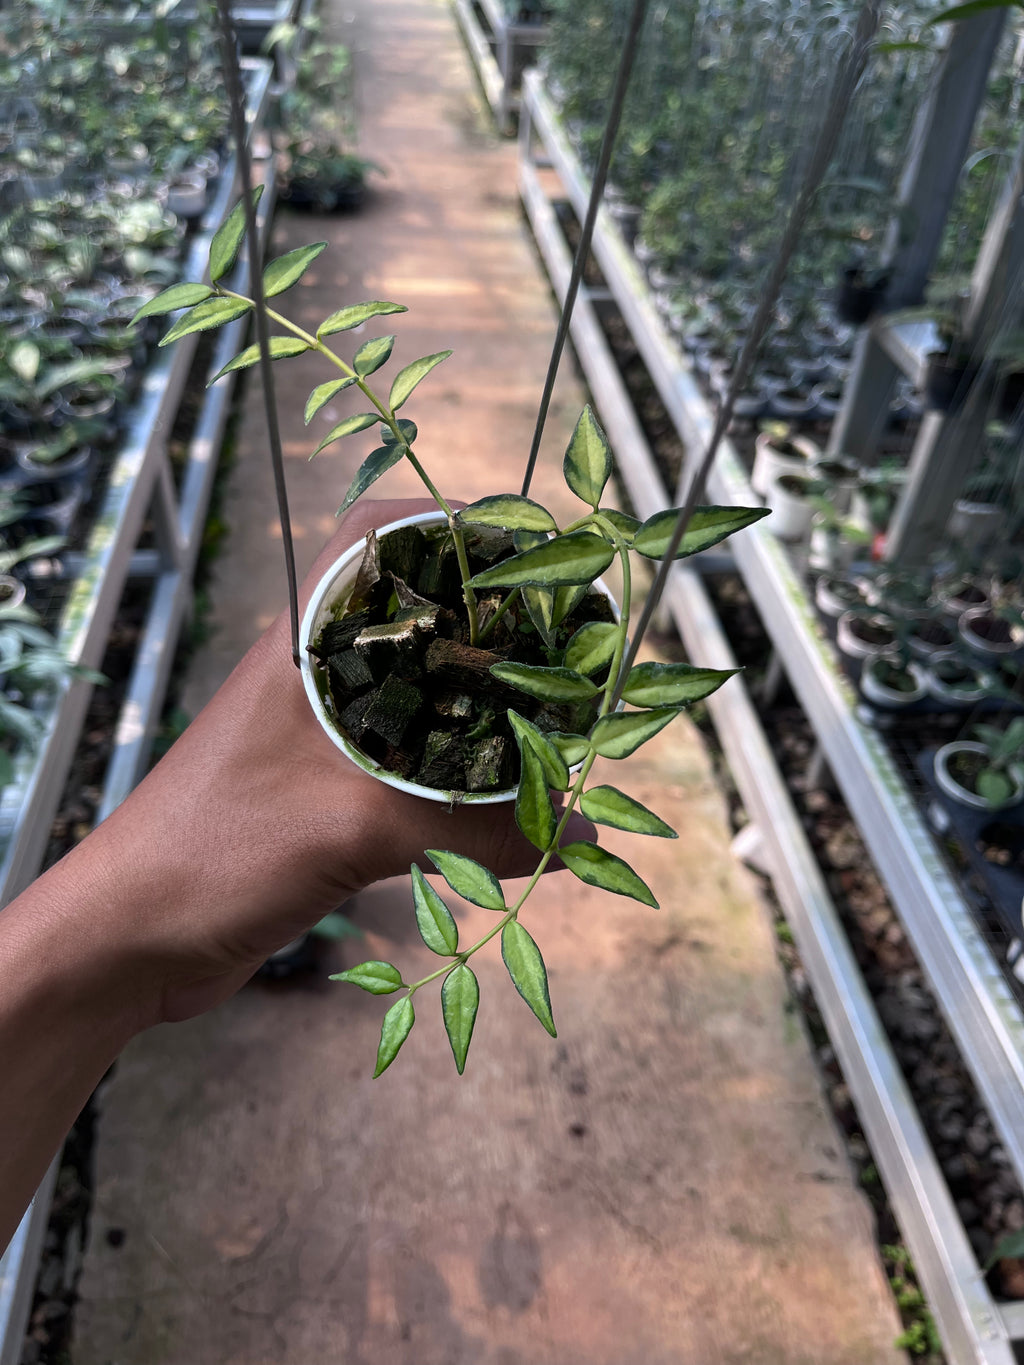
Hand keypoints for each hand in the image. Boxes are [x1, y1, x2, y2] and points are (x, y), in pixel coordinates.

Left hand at [61, 498, 587, 1024]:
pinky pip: (411, 764)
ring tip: (550, 720)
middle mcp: (319, 675)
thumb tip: (579, 830)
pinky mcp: (330, 794)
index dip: (455, 529)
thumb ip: (469, 827)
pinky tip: (503, 798)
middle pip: (416, 617)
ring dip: (477, 706)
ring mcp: (324, 735)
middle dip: (488, 626)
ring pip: (418, 694)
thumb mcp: (352, 829)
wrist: (131, 939)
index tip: (530, 555)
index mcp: (307, 641)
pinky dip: (458, 773)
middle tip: (565, 648)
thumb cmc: (217, 851)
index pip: (380, 537)